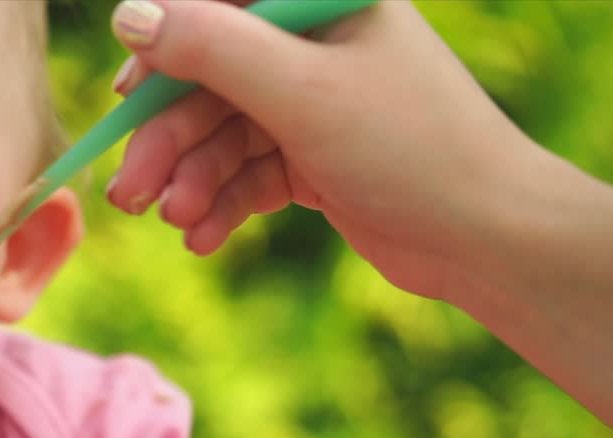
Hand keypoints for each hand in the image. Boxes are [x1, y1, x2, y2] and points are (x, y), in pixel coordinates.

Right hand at [106, 0, 539, 300]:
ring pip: (224, 133)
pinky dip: (223, 203)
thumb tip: (129, 15)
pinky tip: (205, 239)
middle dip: (168, 139)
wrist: (487, 238)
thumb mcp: (302, 92)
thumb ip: (212, 48)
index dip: (163, 46)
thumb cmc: (411, 147)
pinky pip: (249, 173)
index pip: (219, 4)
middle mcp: (316, 43)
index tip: (125, 97)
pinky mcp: (317, 159)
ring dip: (192, 179)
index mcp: (320, 1)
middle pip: (210, 79)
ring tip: (178, 222)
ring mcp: (316, 102)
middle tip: (129, 194)